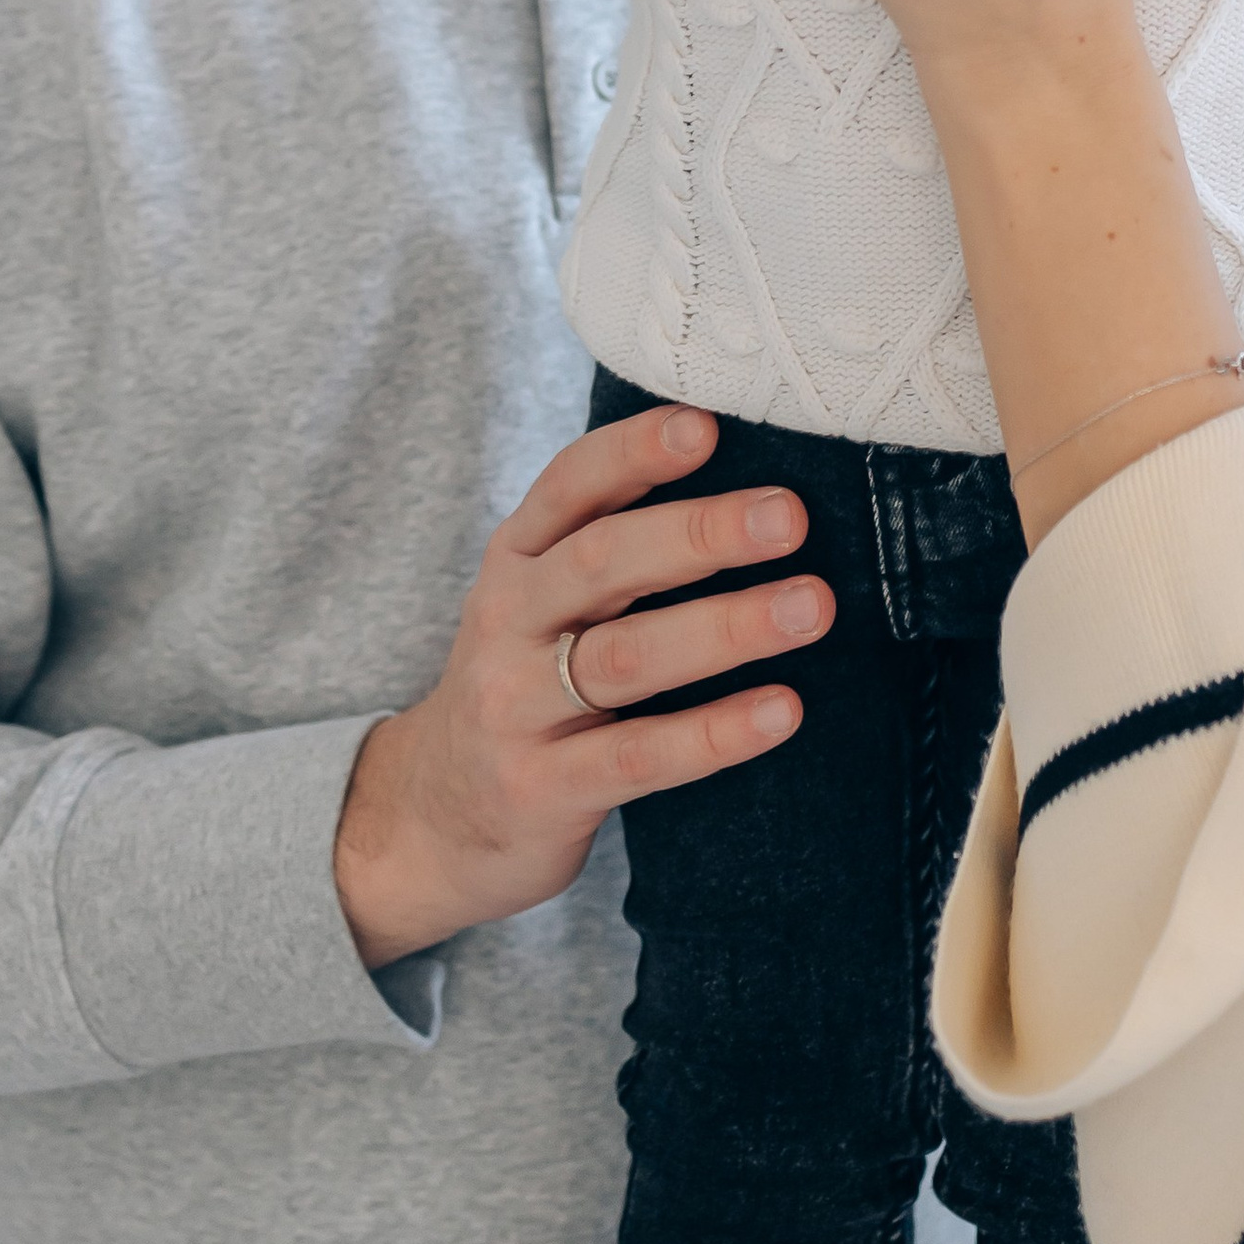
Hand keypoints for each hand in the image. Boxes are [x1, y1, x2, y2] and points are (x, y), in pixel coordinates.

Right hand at [332, 402, 832, 968]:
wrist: (433, 819)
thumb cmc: (525, 684)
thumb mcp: (541, 601)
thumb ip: (616, 545)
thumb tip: (755, 483)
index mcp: (516, 560)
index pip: (570, 486)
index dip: (634, 452)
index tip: (706, 424)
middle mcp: (507, 622)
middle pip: (602, 563)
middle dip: (700, 533)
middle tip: (790, 515)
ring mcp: (517, 708)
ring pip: (627, 658)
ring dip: (725, 627)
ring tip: (810, 605)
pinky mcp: (542, 789)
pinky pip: (638, 757)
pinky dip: (713, 733)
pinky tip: (781, 710)